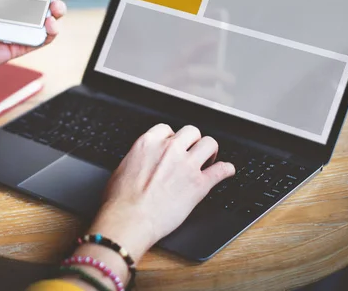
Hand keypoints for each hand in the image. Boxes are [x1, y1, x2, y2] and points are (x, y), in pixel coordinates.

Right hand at [89, 124, 234, 261]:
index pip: (167, 129)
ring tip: (208, 159)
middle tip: (192, 152)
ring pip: (209, 144)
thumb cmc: (120, 200)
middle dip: (192, 141)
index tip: (173, 146)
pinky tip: (226, 171)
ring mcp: (186, 165)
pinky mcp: (199, 184)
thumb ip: (137, 159)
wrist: (130, 219)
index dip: (172, 138)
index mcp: (148, 143)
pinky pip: (222, 170)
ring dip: (210, 151)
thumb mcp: (122, 168)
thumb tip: (140, 163)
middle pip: (191, 132)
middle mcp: (169, 149)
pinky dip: (226, 170)